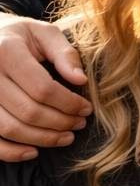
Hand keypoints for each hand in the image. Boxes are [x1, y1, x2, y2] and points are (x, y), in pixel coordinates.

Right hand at [0, 15, 89, 161]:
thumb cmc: (19, 36)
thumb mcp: (43, 34)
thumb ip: (65, 53)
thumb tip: (81, 80)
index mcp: (6, 51)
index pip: (42, 88)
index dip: (69, 103)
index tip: (86, 109)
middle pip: (28, 111)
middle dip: (60, 122)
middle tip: (79, 124)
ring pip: (9, 128)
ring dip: (41, 139)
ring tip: (65, 137)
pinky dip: (11, 152)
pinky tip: (33, 151)